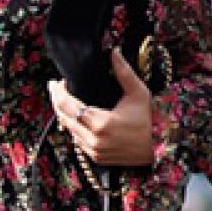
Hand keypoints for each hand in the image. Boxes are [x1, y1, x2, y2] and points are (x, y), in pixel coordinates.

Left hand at [47, 47, 153, 166]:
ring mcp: (93, 150)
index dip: (58, 92)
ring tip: (62, 101)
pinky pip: (78, 141)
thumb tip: (114, 53)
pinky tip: (75, 118)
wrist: (157, 148)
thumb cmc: (149, 120)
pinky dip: (74, 128)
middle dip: (57, 101)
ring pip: (69, 130)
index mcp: (101, 122)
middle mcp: (94, 139)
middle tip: (54, 89)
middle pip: (64, 117)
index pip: (68, 105)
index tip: (55, 82)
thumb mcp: (138, 93)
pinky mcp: (96, 157)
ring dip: (64, 115)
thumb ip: (124, 72)